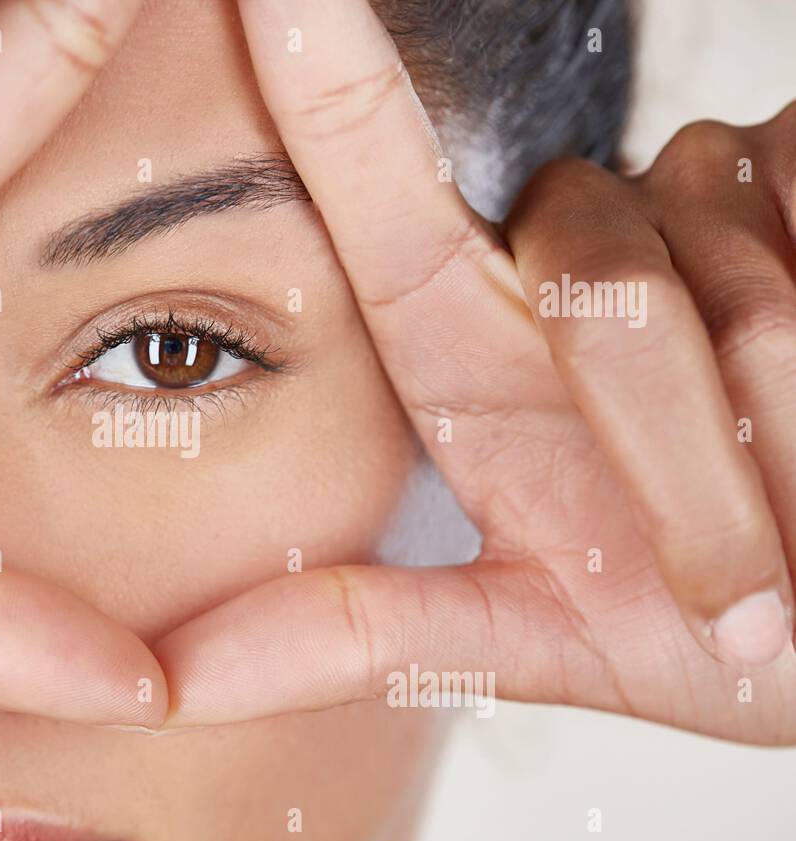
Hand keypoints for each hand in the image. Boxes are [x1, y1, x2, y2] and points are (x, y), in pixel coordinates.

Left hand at [156, 0, 795, 742]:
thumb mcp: (542, 642)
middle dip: (678, 449)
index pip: (385, 208)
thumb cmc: (722, 637)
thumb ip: (360, 638)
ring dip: (781, 426)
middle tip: (750, 593)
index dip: (329, 94)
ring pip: (725, 272)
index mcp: (480, 361)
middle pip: (589, 272)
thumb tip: (170, 681)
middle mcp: (574, 264)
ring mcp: (706, 209)